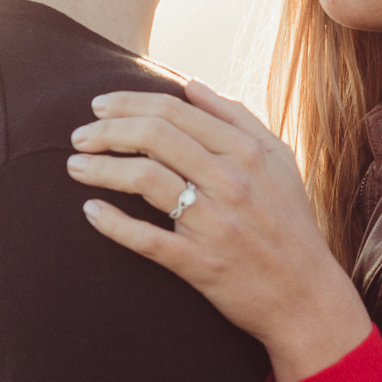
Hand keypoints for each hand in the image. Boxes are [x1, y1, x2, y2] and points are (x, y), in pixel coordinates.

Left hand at [69, 81, 371, 381]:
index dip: (128, 103)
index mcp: (248, 152)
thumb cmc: (290, 224)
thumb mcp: (279, 161)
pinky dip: (112, 223)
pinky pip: (146, 238)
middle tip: (79, 136)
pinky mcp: (200, 264)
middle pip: (154, 137)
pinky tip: (91, 211)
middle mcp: (232, 182)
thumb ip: (237, 118)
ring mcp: (215, 224)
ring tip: (75, 166)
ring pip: (145, 180)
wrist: (307, 297)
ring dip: (101, 169)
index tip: (99, 106)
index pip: (175, 111)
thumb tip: (191, 84)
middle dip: (106, 131)